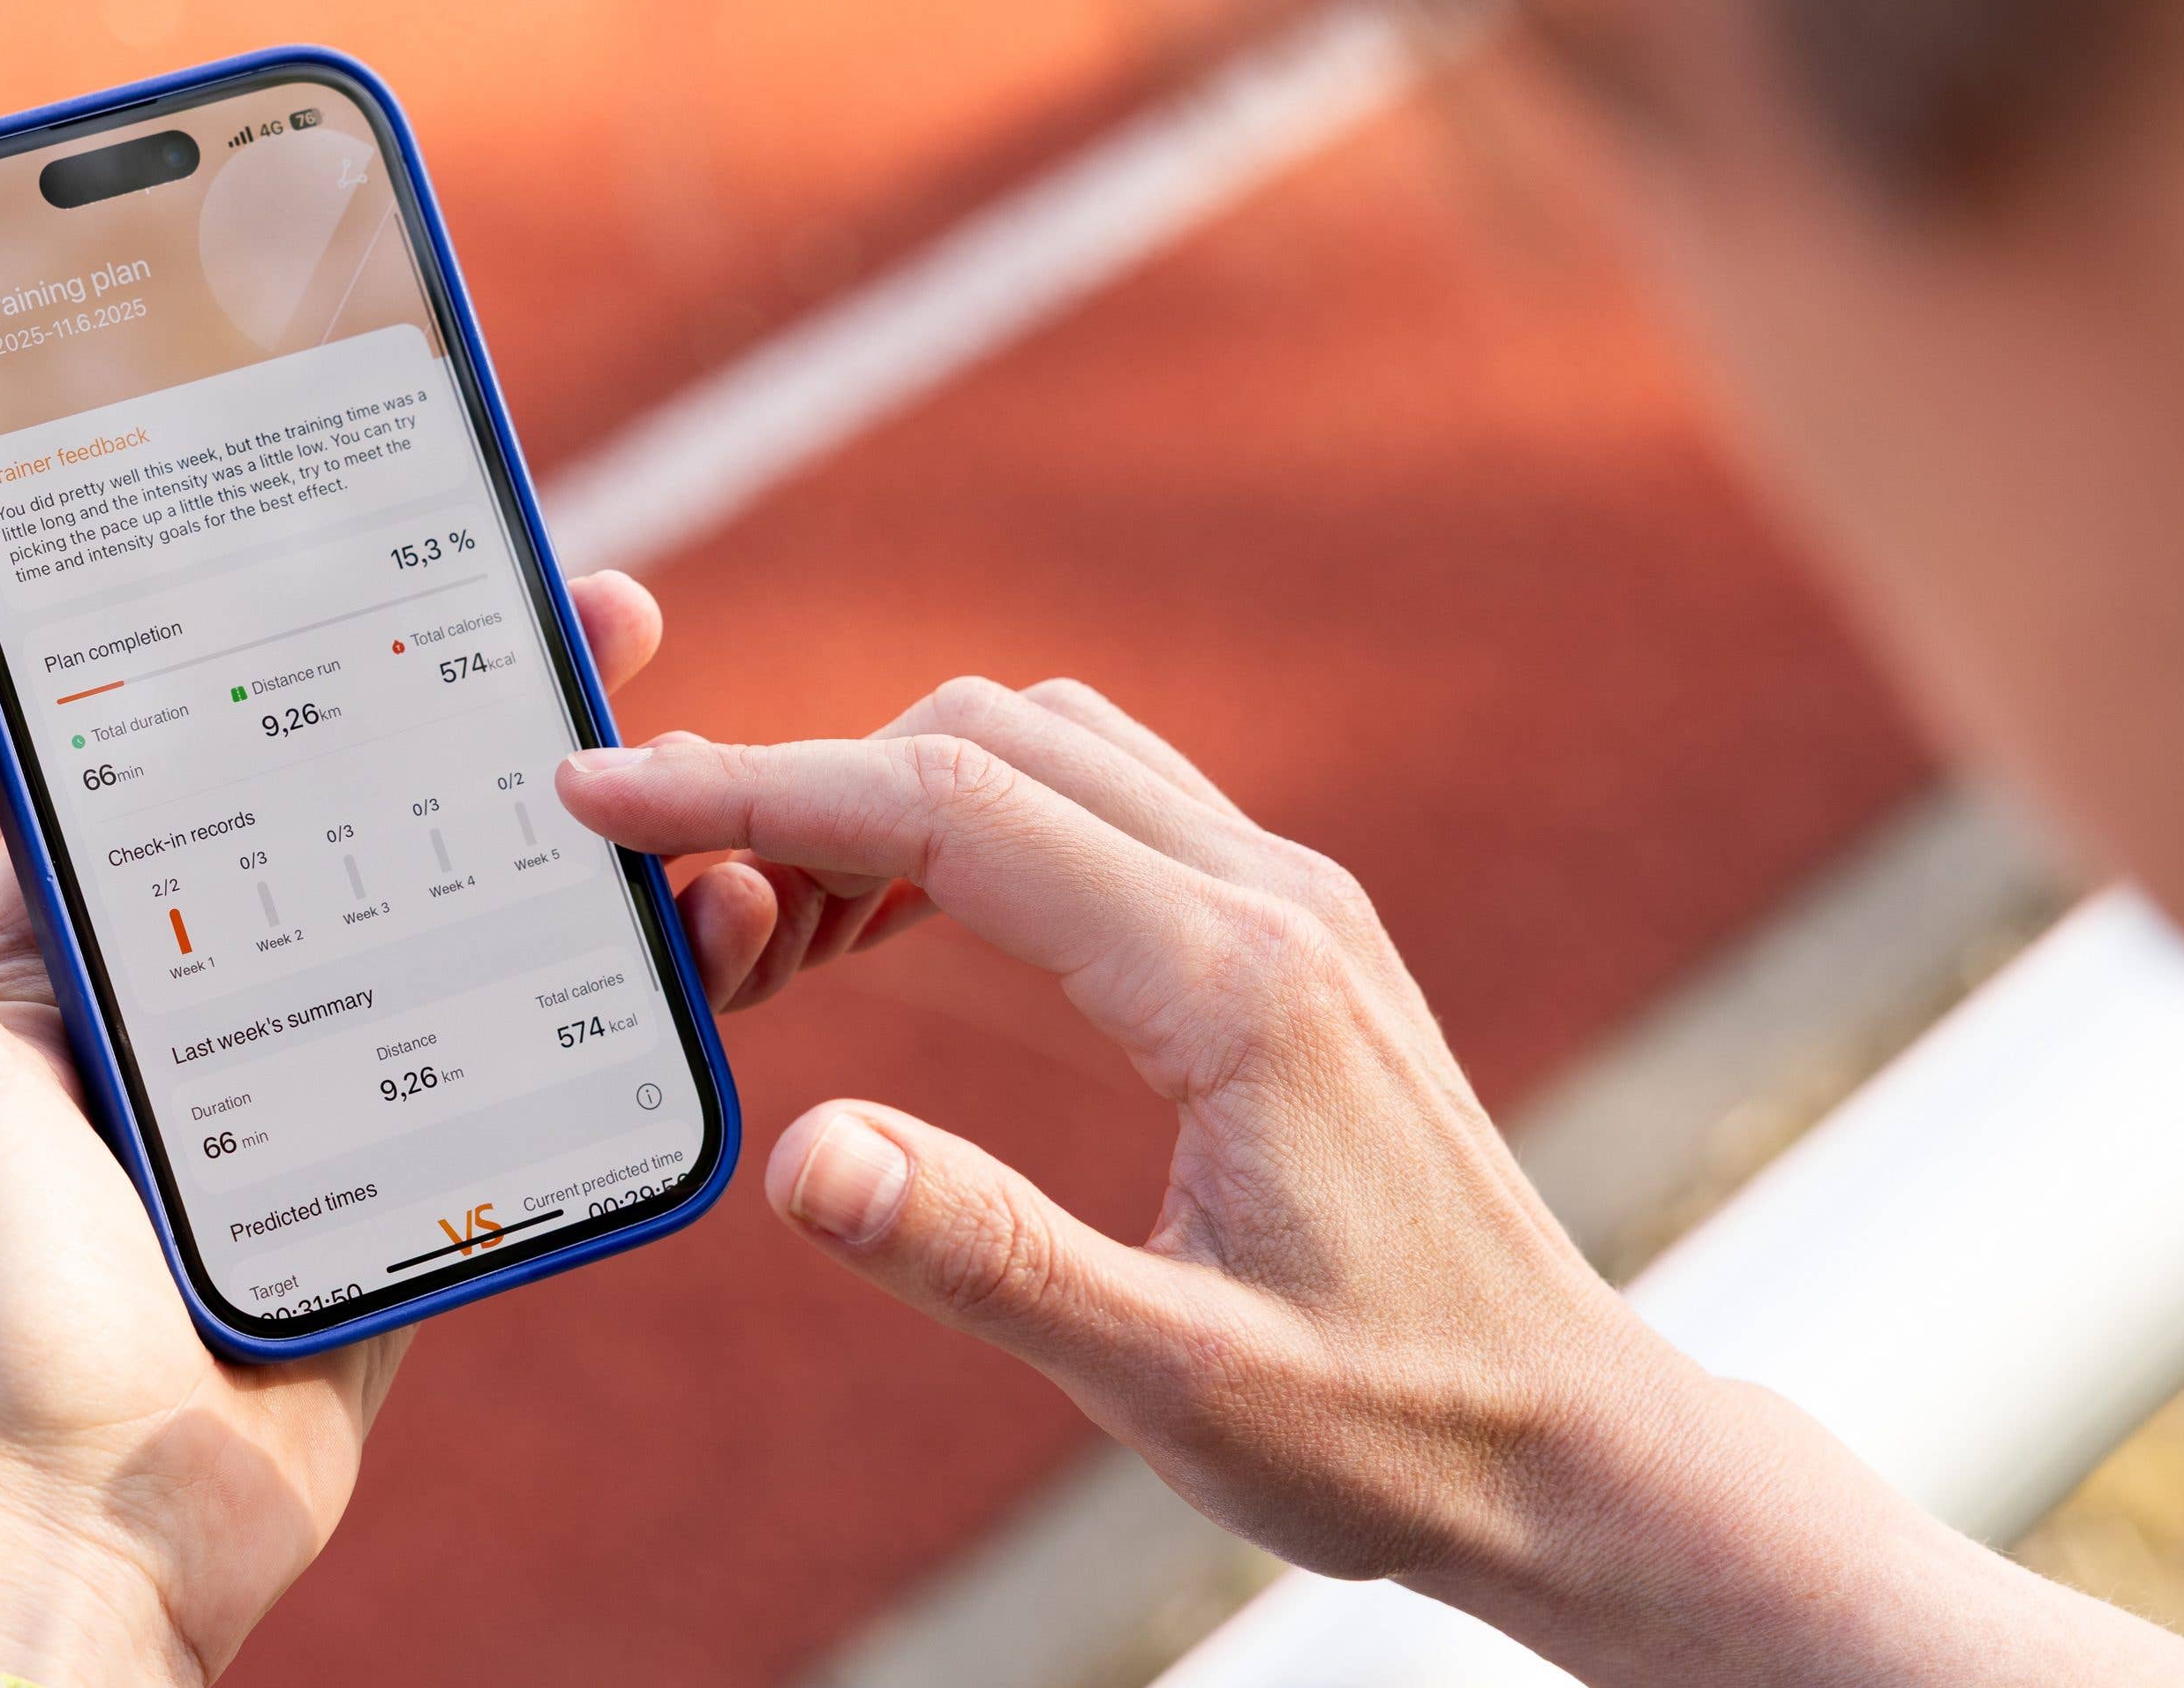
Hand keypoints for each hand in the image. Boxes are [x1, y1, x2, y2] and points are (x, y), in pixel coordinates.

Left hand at [0, 571, 766, 1683]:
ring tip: (671, 752)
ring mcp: (307, 1096)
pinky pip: (510, 1065)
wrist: (76, 1537)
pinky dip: (596, 996)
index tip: (391, 531)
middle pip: (353, 813)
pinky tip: (684, 921)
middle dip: (471, 706)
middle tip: (599, 616)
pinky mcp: (402, 1187)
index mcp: (62, 947)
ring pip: (453, 923)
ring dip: (561, 837)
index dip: (291, 633)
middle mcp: (191, 1003)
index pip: (192, 744)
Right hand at [554, 677, 2183, 1686]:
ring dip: (888, 793)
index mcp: (1231, 980)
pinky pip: (1098, 801)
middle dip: (802, 784)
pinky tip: (903, 927)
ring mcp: (1290, 901)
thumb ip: (979, 1254)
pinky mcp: (1289, 933)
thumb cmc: (1388, 1430)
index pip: (949, 808)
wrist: (1574, 1444)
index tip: (609, 790)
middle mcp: (1268, 899)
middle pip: (984, 741)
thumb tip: (797, 1154)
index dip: (759, 789)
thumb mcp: (1170, 1380)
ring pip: (1044, 747)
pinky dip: (968, 821)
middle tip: (671, 895)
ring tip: (775, 930)